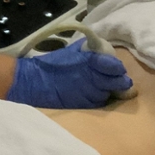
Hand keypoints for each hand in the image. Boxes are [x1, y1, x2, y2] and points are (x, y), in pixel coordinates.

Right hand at [5, 47, 133, 108]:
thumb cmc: (53, 64)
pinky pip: (98, 103)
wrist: (35, 82)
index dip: (118, 68)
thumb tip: (104, 49)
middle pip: (116, 83)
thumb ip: (90, 50)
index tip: (118, 68)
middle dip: (119, 82)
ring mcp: (88, 93)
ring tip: (101, 86)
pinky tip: (92, 94)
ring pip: (107, 94)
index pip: (113, 66)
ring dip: (108, 91)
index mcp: (89, 61)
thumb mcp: (72, 51)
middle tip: (119, 80)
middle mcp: (92, 77)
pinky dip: (98, 99)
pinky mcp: (83, 105)